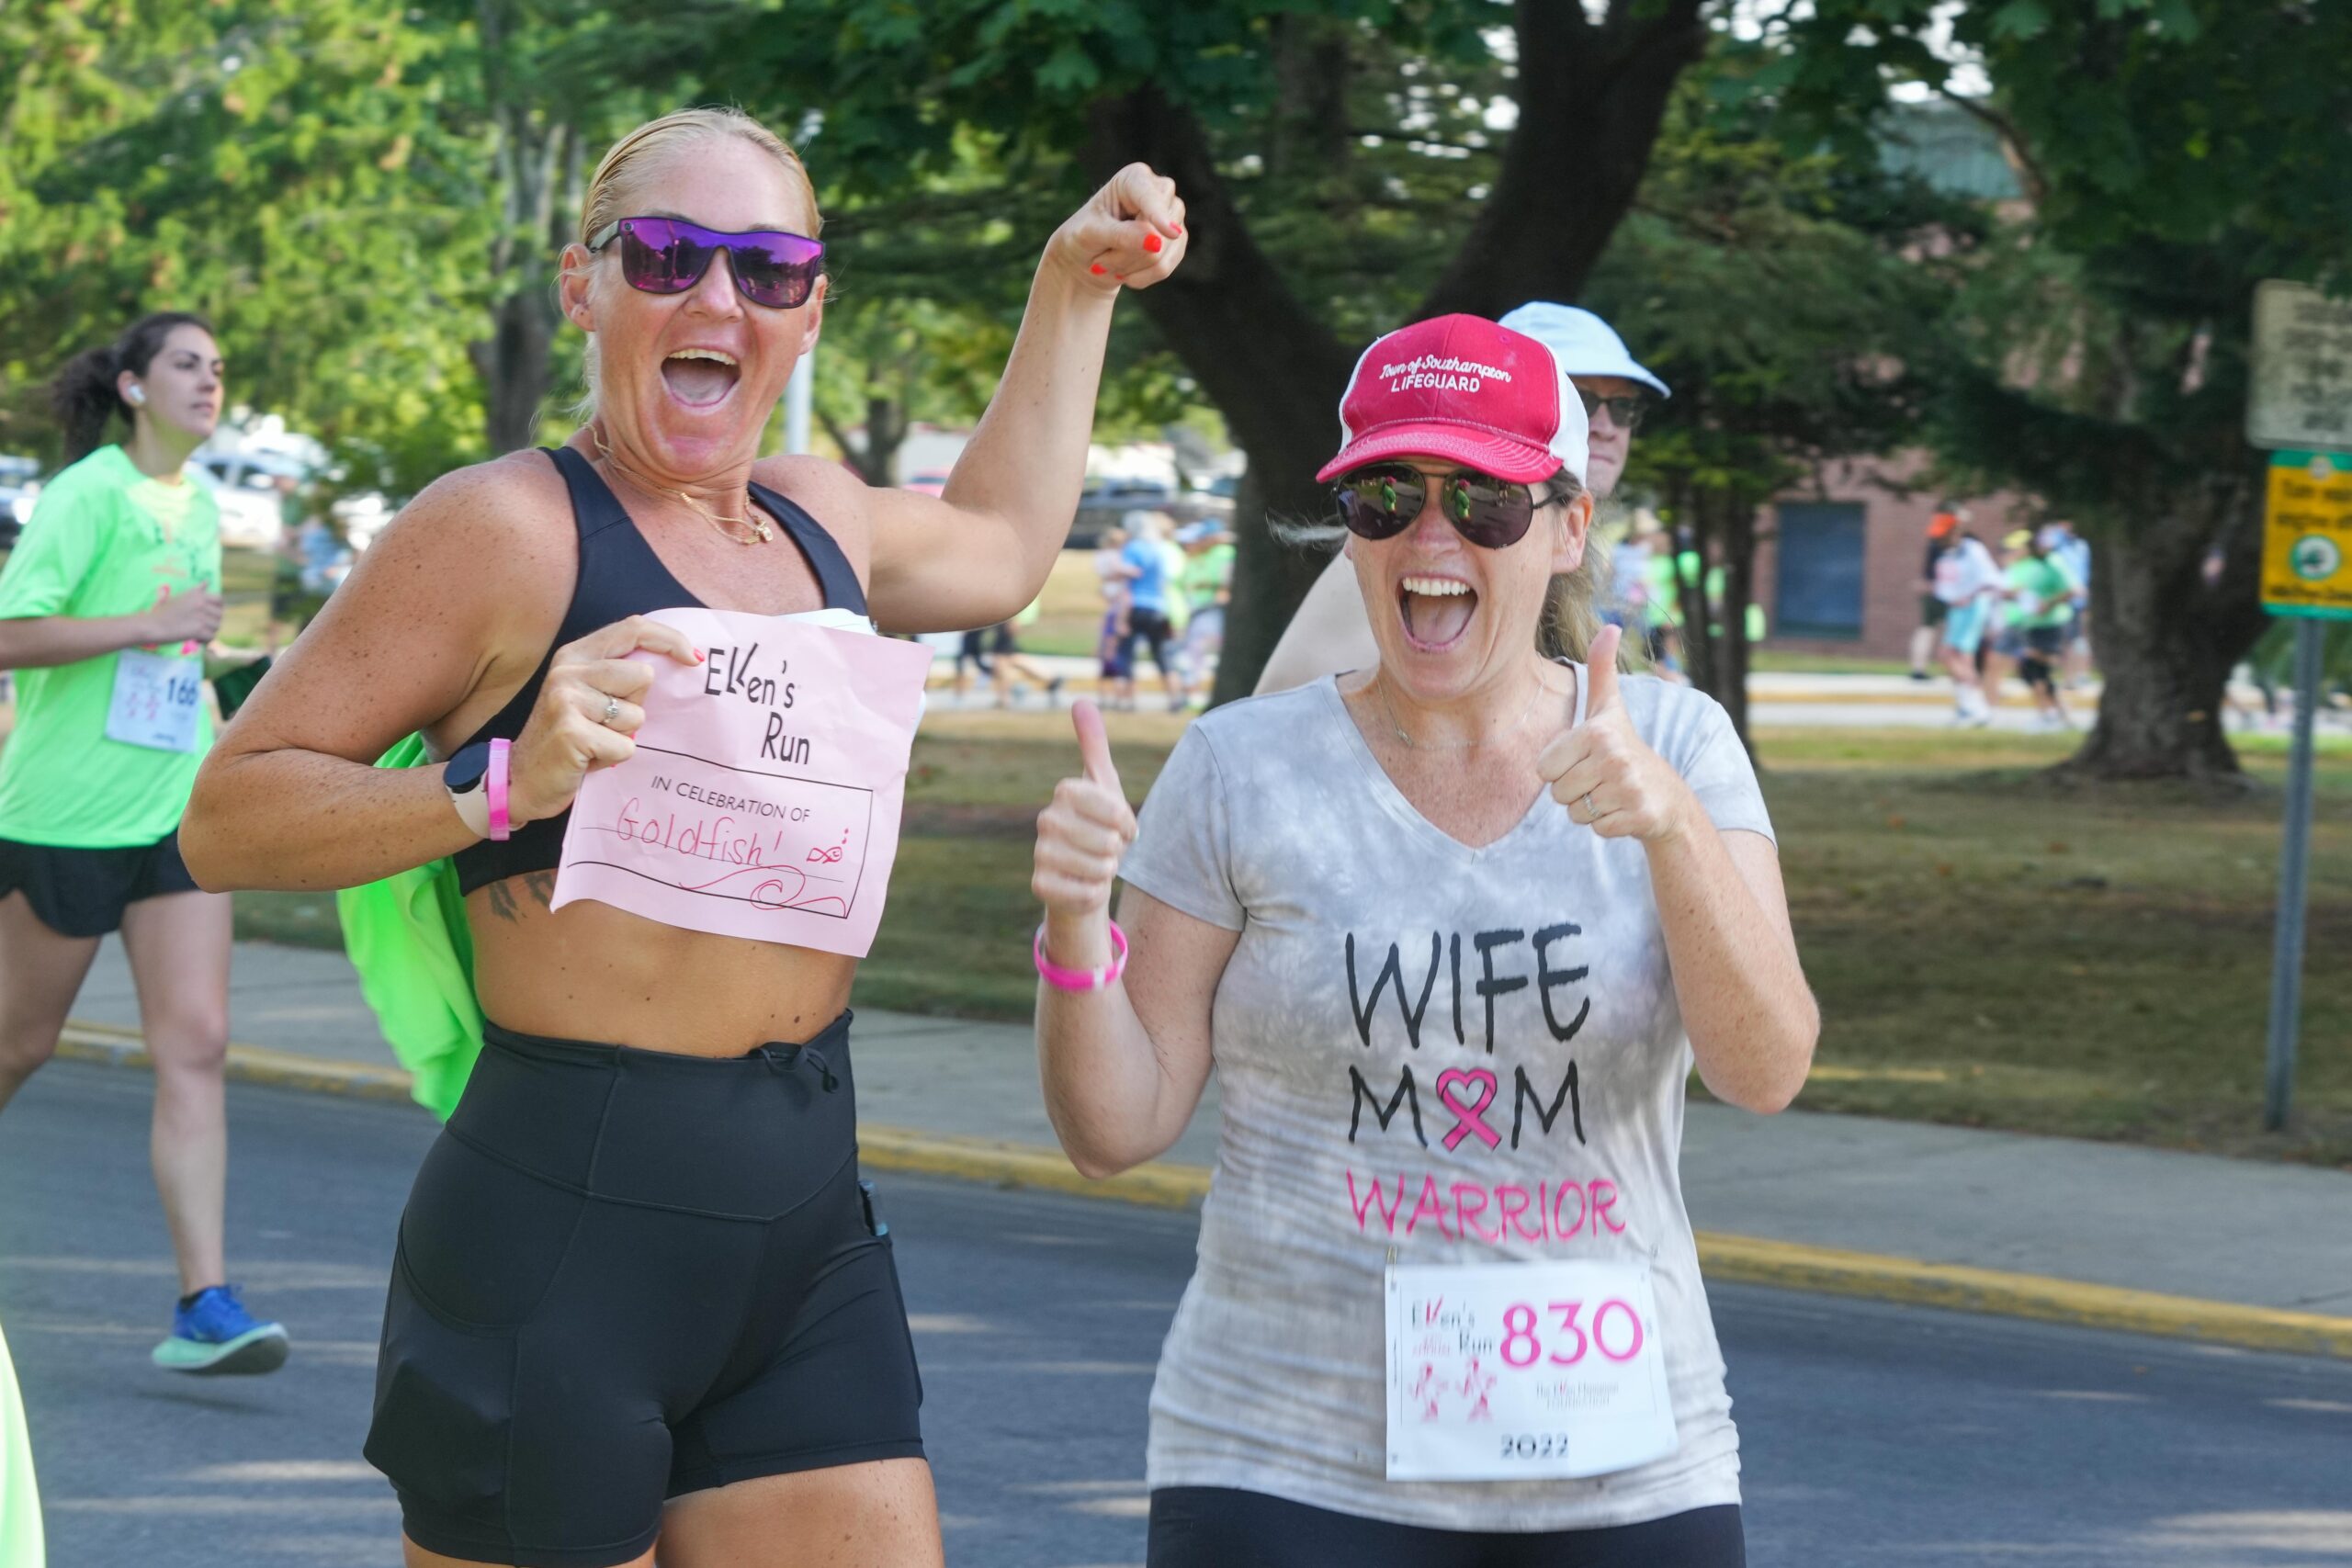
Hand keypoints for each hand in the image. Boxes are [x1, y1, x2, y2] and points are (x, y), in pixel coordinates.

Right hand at [147, 585, 223, 646]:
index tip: (210, 614)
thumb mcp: (180, 596)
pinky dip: (205, 640)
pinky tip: (196, 639)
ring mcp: (201, 616)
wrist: (151, 625)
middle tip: (201, 625)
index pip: (220, 600)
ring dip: (209, 631)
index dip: (217, 608)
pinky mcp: (198, 630)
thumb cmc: (163, 611)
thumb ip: (196, 591)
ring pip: (216, 627)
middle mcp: (201, 603)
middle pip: (219, 615)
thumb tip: (207, 581)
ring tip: (197, 632)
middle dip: (212, 622)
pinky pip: (211, 637)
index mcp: (198, 595)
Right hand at [507, 615, 700, 826]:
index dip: (670, 639)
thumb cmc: (569, 737)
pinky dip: (614, 758)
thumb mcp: (588, 695)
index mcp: (575, 654)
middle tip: (606, 724)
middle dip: (636, 706)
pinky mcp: (570, 731)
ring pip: (636, 714)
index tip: (695, 659)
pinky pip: (625, 745)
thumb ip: (619, 674)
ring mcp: (566, 699)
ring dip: (623, 736)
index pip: (633, 628)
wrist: (522, 779)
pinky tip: (588, 758)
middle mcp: (568, 670)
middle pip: (643, 676)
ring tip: (595, 742)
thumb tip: (680, 661)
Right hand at [1032, 700, 1137, 922]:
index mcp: (1065, 791)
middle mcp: (1046, 820)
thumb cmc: (1099, 825)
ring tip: (1096, 864)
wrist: (1084, 873)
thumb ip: (1094, 744)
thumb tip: (1080, 700)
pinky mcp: (1041, 886)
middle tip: (1107, 847)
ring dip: (1107, 871)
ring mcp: (1040, 854)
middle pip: (1107, 840)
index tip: (1123, 825)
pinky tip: (1085, 884)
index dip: (1125, 821)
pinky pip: (1086, 893)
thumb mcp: (1103, 784)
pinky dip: (1095, 892)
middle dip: (1117, 849)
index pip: (1112, 808)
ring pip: (1099, 868)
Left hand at [1047, 163, 1186, 292]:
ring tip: (1109, 262)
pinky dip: (1141, 277)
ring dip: (1129, 267)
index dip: (1159, 215)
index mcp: (1135, 178)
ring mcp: (1173, 217)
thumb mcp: (1090, 234)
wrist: (1087, 258)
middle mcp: (1160, 192)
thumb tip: (1156, 242)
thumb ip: (1120, 235)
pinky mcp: (1178, 242)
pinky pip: (1164, 268)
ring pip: (1160, 253)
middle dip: (1126, 253)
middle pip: (1156, 231)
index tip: (1172, 233)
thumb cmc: (1084, 236)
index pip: (1150, 197)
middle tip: (1099, 260)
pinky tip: (1126, 273)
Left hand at [1536, 625, 1696, 843]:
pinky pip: (1596, 829)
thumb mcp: (1609, 707)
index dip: (1560, 768)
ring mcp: (1626, 788)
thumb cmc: (1625, 746)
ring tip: (1611, 792)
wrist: (1666, 793)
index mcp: (1597, 732)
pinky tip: (1623, 809)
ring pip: (1574, 813)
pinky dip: (1606, 825)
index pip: (1543, 768)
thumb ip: (1601, 669)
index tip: (1586, 759)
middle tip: (1600, 778)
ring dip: (1589, 808)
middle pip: (1556, 792)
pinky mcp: (1636, 816)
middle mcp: (1613, 757)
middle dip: (1574, 790)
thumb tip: (1608, 626)